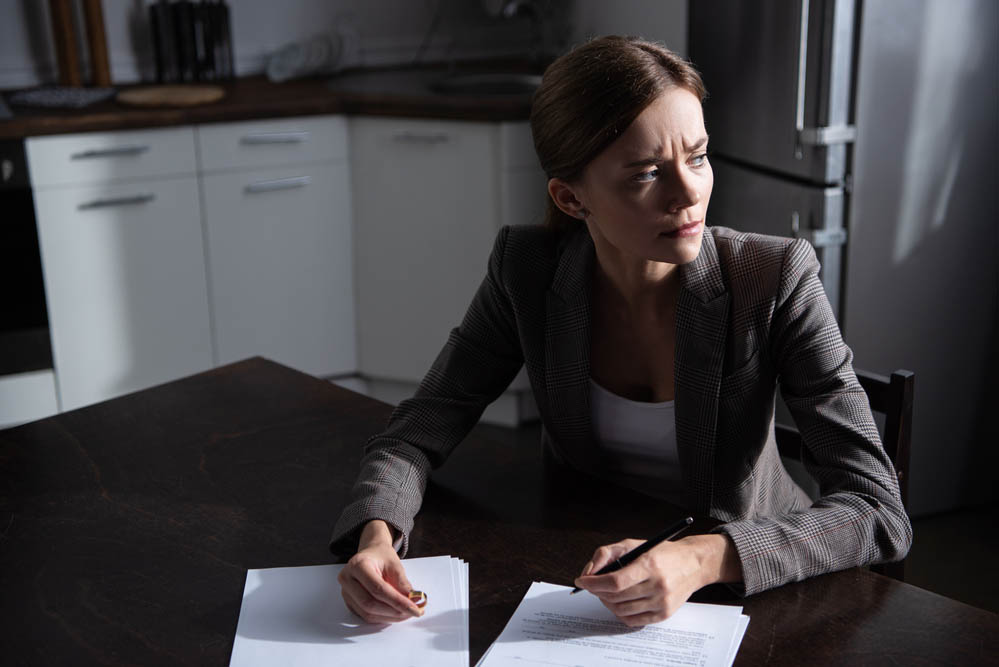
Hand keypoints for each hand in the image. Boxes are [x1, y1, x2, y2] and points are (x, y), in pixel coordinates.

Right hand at [338, 520, 424, 623]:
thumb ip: (403, 583)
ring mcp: (345, 592)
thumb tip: (413, 601)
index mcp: (358, 565)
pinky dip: (383, 617)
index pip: (378, 589)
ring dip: (390, 617)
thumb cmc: (381, 557)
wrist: (371, 554)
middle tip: (412, 612)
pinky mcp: (349, 602)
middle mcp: (347, 579)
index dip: (397, 601)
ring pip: (367, 613)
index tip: (414, 608)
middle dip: (394, 611)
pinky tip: (395, 613)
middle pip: (370, 604)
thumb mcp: (395, 565)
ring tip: (406, 613)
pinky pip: (366, 615)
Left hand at [573, 534, 739, 626]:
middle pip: (616, 597)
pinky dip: (620, 613)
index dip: (594, 583)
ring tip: (605, 593)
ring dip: (607, 602)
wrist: (693, 563)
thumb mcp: (632, 544)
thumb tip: (588, 573)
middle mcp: (658, 585)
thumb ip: (606, 554)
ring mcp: (662, 602)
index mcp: (649, 564)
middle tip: (592, 585)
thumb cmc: (661, 552)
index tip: (582, 582)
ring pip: (622, 610)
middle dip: (597, 592)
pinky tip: (618, 603)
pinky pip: (633, 621)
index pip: (615, 581)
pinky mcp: (664, 614)